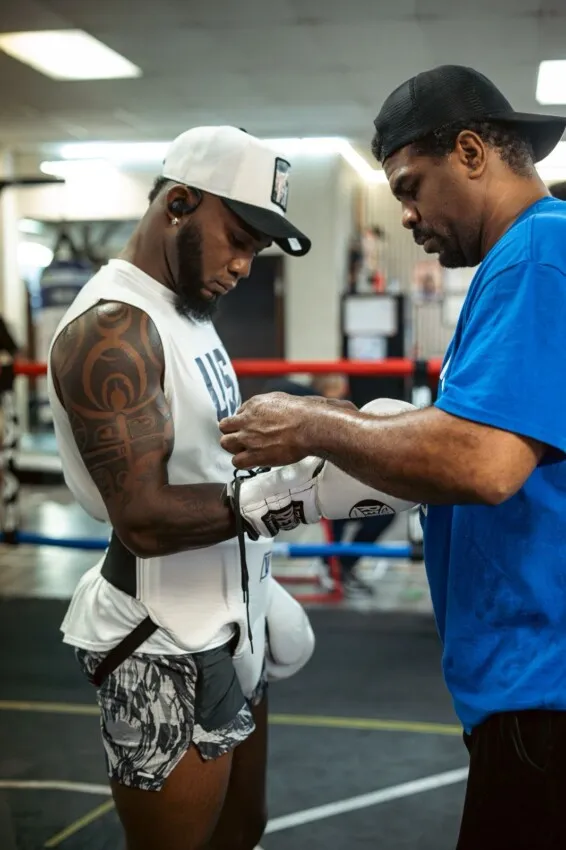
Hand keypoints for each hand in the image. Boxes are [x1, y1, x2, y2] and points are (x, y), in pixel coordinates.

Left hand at [219, 392, 350, 467]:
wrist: (310, 426)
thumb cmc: (303, 413)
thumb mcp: (281, 400)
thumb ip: (268, 406)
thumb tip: (267, 412)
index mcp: (253, 404)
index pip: (237, 413)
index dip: (243, 422)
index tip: (250, 428)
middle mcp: (246, 419)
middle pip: (224, 427)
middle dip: (232, 433)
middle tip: (242, 439)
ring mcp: (248, 437)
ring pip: (226, 444)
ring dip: (234, 448)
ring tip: (246, 451)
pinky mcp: (254, 454)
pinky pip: (236, 461)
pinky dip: (242, 462)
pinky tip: (251, 461)